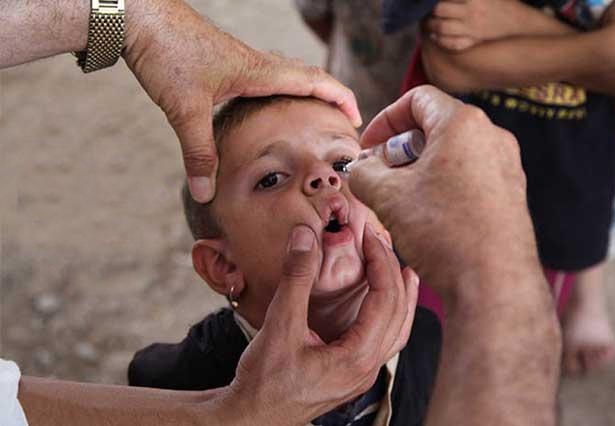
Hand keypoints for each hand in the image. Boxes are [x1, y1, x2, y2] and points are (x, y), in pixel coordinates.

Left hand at [123, 0, 360, 202]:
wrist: (139, 16)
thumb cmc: (166, 53)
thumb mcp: (184, 110)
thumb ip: (198, 153)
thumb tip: (207, 193)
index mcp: (258, 72)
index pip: (314, 81)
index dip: (340, 98)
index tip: (356, 118)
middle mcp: (255, 64)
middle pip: (307, 76)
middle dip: (330, 98)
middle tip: (342, 121)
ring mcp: (240, 61)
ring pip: (287, 75)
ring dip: (306, 93)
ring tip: (313, 117)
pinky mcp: (224, 63)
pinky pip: (265, 76)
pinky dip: (280, 92)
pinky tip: (267, 108)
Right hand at [224, 224, 417, 424]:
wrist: (251, 418)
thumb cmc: (264, 380)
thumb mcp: (279, 324)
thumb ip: (296, 278)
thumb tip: (305, 236)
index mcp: (357, 357)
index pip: (386, 299)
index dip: (380, 261)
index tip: (368, 235)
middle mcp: (367, 368)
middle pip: (397, 313)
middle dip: (391, 272)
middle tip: (379, 242)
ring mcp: (361, 375)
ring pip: (397, 331)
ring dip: (401, 297)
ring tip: (405, 273)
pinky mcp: (350, 375)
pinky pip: (384, 342)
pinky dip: (389, 317)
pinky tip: (381, 307)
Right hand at [350, 85, 539, 299]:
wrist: (492, 282)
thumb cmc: (443, 232)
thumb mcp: (387, 197)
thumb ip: (364, 173)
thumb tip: (360, 169)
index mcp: (463, 124)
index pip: (417, 100)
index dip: (384, 120)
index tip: (369, 147)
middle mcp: (492, 137)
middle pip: (435, 126)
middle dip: (400, 148)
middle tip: (379, 175)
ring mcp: (506, 167)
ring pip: (452, 153)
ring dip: (419, 169)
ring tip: (399, 199)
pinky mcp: (511, 194)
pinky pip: (469, 175)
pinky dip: (442, 184)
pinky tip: (427, 215)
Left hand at [423, 0, 524, 50]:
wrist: (522, 25)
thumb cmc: (503, 6)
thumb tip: (447, 0)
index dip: (436, 1)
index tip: (432, 3)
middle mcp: (472, 11)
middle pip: (439, 10)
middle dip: (431, 11)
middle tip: (428, 13)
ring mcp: (472, 28)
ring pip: (441, 27)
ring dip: (431, 26)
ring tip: (427, 24)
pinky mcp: (474, 41)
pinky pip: (450, 43)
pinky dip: (440, 40)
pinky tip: (436, 37)